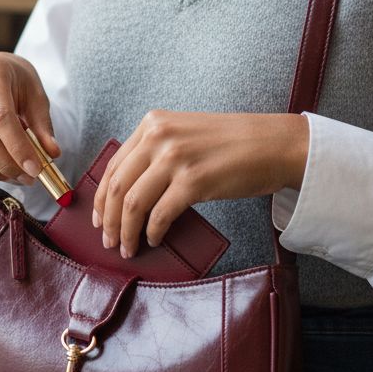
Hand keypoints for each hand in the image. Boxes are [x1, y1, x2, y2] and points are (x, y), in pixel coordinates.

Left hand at [92, 110, 308, 257]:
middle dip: (107, 220)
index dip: (100, 198)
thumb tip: (126, 190)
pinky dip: (152, 232)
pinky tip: (154, 240)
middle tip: (108, 241)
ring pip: (132, 203)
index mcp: (153, 123)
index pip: (113, 166)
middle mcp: (159, 136)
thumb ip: (155, 151)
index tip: (98, 219)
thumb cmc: (231, 145)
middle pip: (116, 187)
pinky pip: (160, 215)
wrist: (273, 144)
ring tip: (128, 248)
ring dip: (126, 232)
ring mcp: (175, 158)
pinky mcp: (194, 181)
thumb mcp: (185, 133)